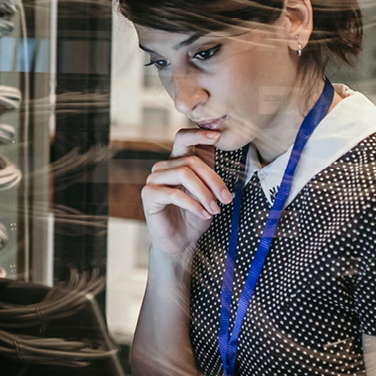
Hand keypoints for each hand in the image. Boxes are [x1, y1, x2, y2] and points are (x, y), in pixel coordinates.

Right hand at [142, 128, 232, 254]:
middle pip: (191, 161)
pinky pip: (175, 194)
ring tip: (215, 209)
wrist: (182, 242)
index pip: (183, 138)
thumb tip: (221, 146)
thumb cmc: (195, 216)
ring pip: (184, 175)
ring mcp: (154, 180)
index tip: (218, 135)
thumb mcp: (208, 190)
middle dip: (213, 180)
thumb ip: (210, 170)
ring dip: (205, 194)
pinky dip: (194, 205)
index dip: (199, 134)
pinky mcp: (149, 195)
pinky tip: (204, 214)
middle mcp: (163, 167)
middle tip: (226, 198)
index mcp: (177, 161)